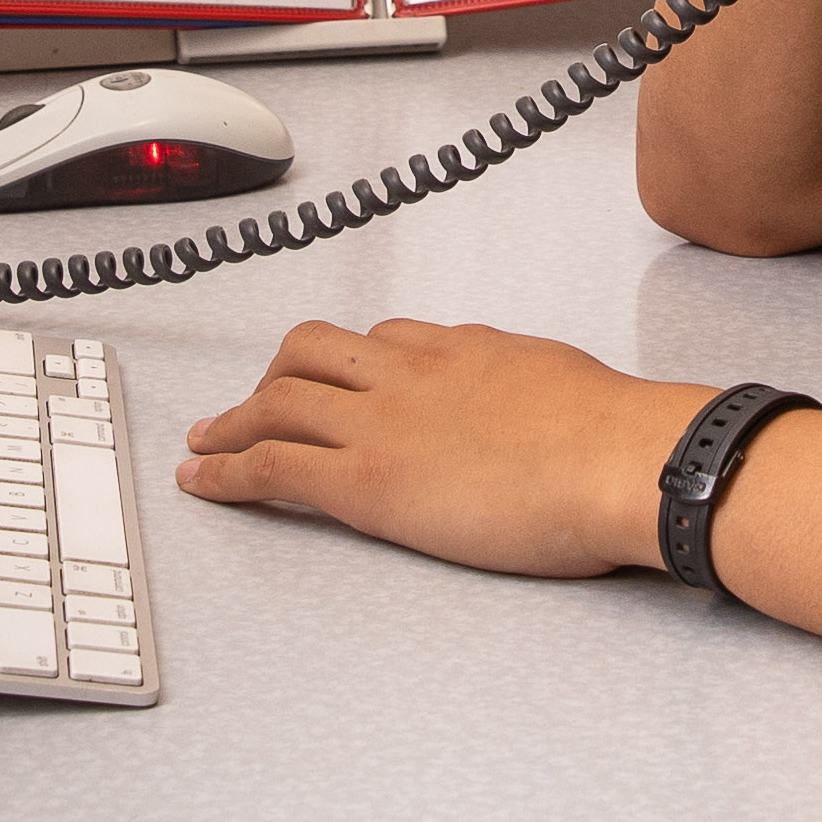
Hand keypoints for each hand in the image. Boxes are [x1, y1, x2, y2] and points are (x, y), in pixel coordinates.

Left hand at [175, 317, 694, 581]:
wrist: (620, 458)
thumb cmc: (616, 435)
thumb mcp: (568, 383)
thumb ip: (530, 385)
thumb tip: (531, 397)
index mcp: (462, 350)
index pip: (384, 340)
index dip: (347, 362)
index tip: (334, 378)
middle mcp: (409, 372)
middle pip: (312, 353)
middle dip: (274, 378)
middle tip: (254, 406)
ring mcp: (381, 422)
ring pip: (277, 401)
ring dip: (232, 421)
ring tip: (207, 441)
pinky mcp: (365, 478)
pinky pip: (272, 467)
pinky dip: (224, 472)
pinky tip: (201, 482)